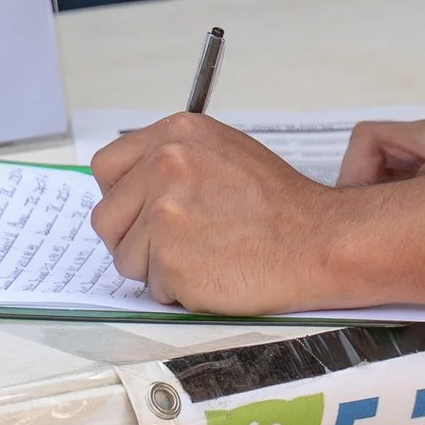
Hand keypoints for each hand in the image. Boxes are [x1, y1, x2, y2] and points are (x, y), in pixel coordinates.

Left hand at [91, 114, 343, 314]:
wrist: (317, 241)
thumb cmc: (280, 205)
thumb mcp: (225, 152)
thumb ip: (175, 159)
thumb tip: (134, 184)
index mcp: (176, 135)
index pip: (107, 167)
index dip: (121, 197)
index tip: (138, 212)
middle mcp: (165, 165)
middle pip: (107, 216)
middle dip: (133, 238)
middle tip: (173, 245)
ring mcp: (165, 213)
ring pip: (125, 257)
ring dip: (156, 268)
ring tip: (203, 257)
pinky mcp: (170, 259)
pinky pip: (151, 287)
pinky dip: (177, 290)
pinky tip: (213, 273)